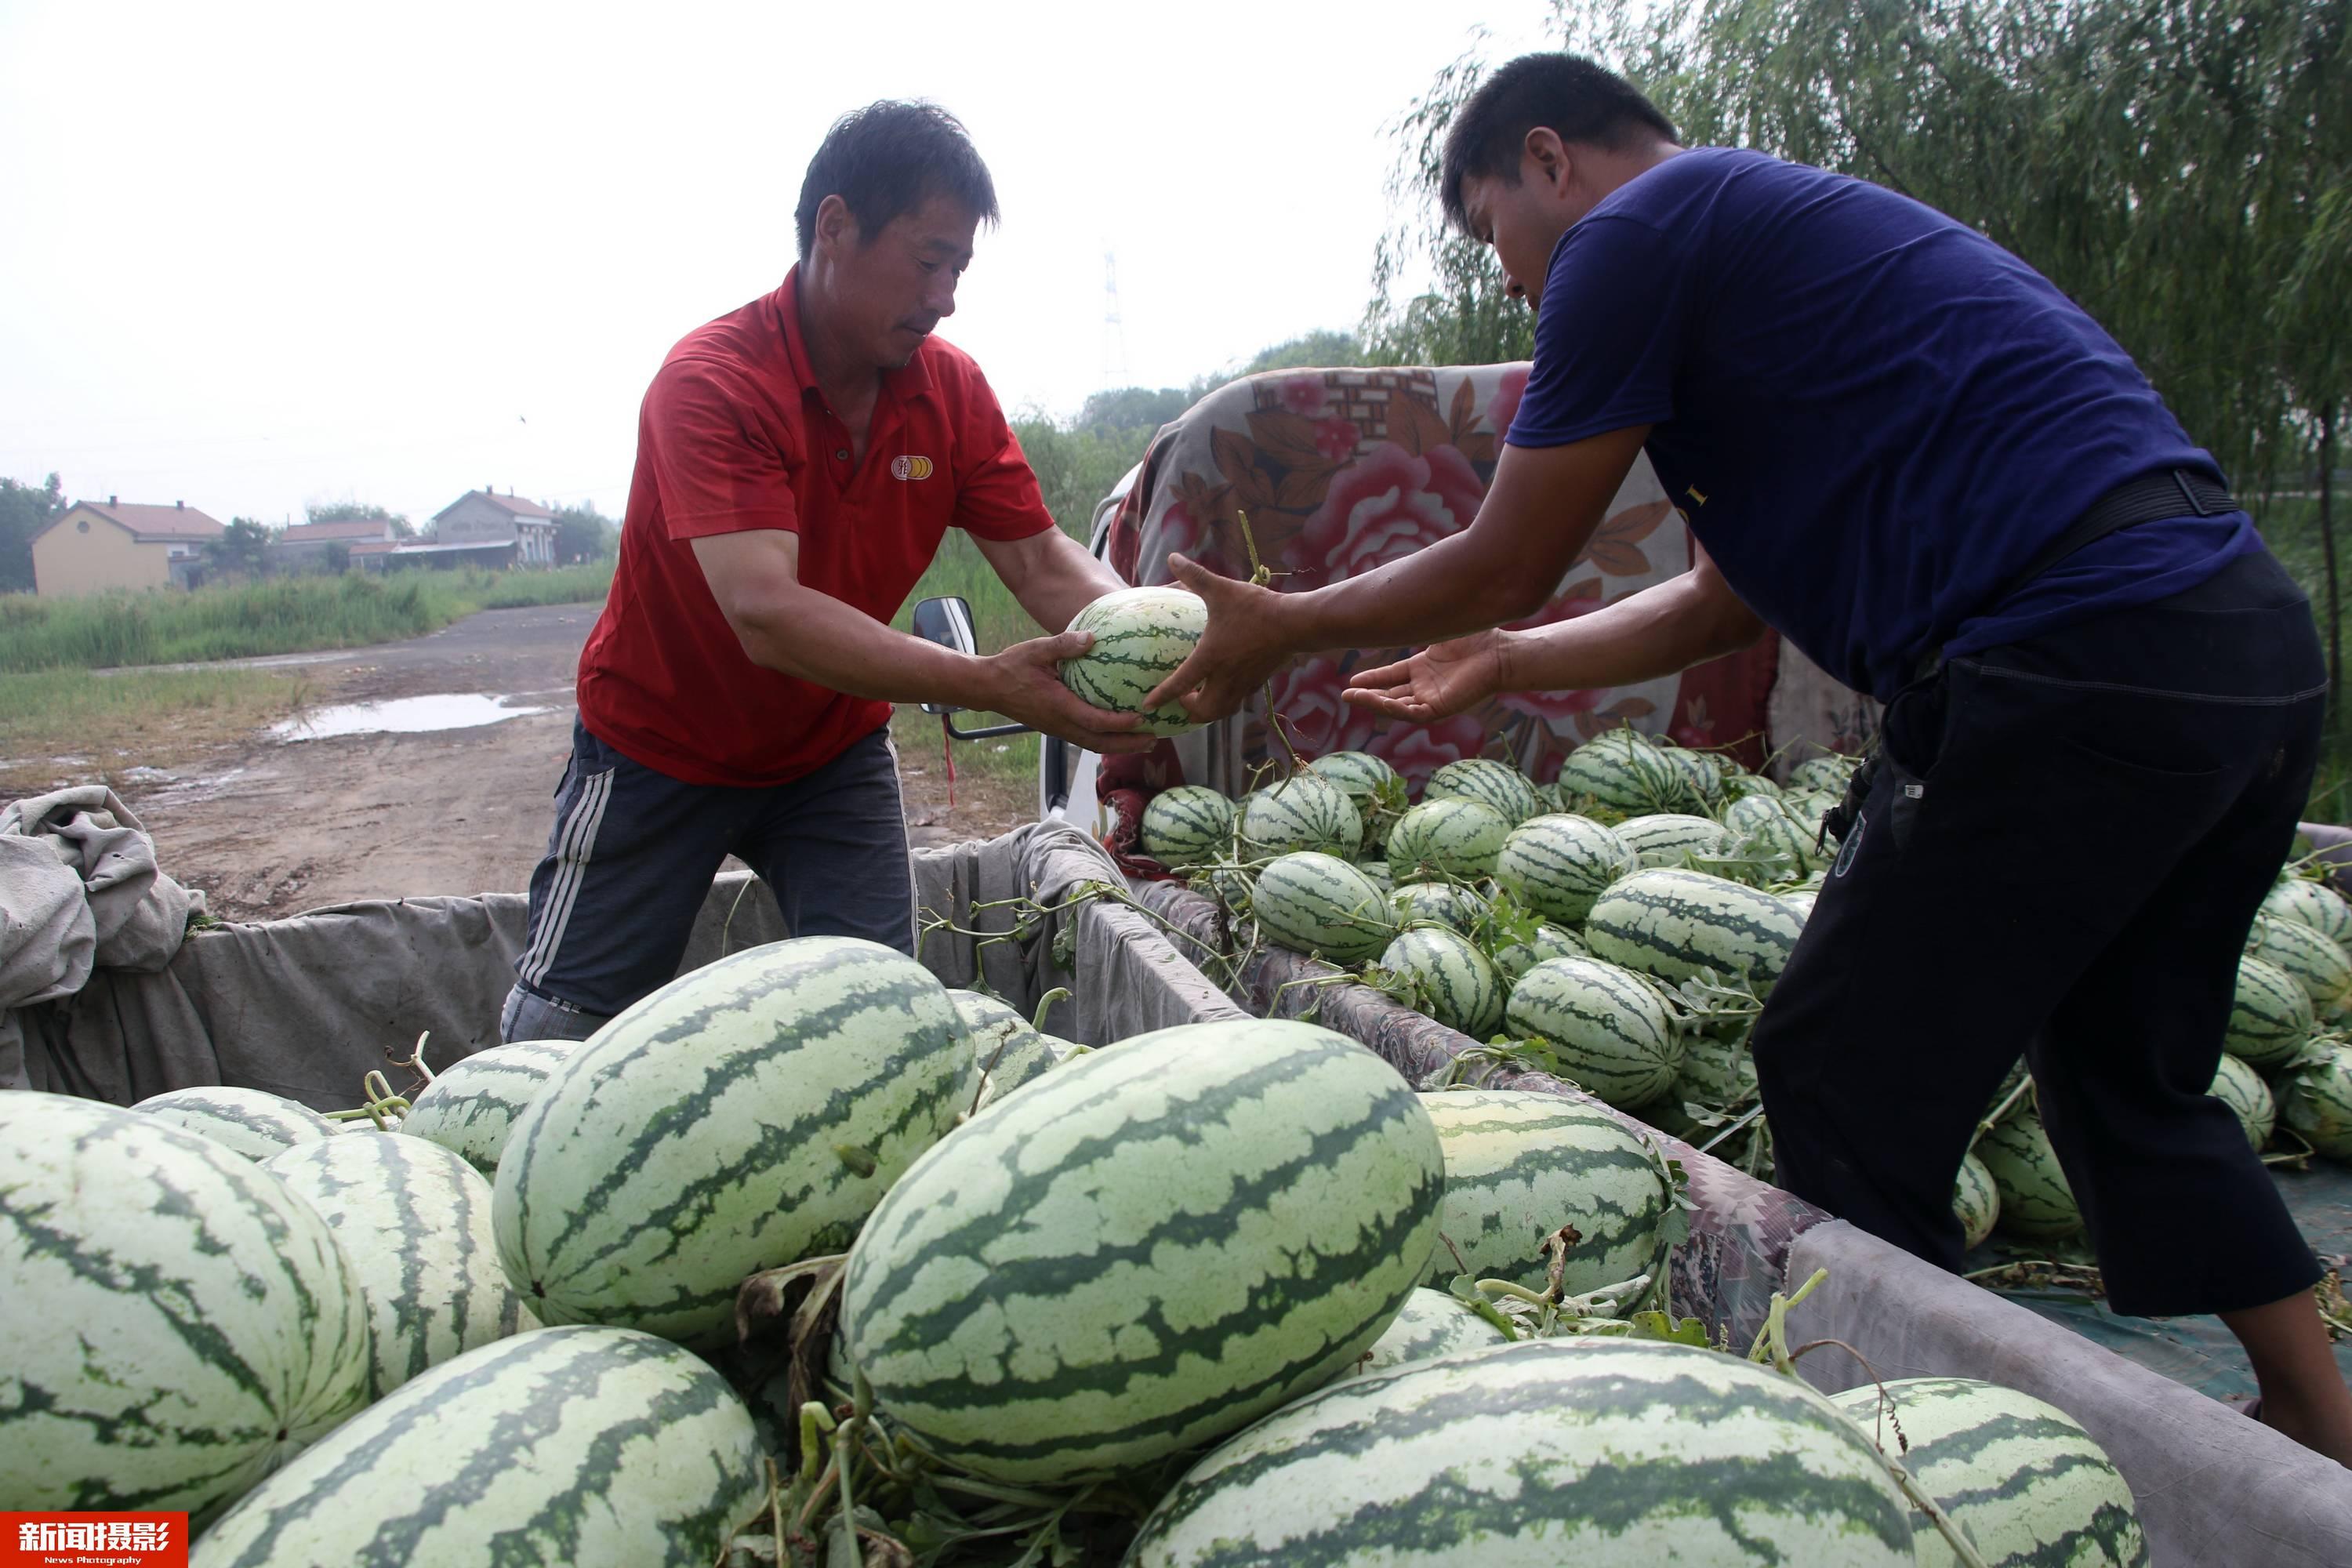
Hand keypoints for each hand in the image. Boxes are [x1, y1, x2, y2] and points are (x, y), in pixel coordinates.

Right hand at [980, 630, 1158, 754]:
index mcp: (1058, 706)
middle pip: (1100, 742)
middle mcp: (1060, 723)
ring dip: (1119, 745)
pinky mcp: (1056, 728)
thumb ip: (1064, 644)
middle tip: (1154, 739)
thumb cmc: (1012, 666)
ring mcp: (1058, 729)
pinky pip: (1085, 738)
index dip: (1119, 723)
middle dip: (1128, 744)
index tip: (1141, 718)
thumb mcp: (1036, 650)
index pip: (1095, 721)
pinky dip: (1105, 739)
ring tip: (1144, 740)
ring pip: (1093, 744)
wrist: (988, 687)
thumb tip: (1091, 637)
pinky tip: (1119, 732)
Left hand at [1141, 554, 1293, 722]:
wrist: (1295, 624)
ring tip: (1200, 695)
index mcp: (1210, 658)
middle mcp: (1225, 678)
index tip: (1148, 705)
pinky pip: (1238, 700)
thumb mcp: (1222, 589)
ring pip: (1222, 711)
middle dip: (1188, 711)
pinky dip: (1226, 700)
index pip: (1180, 685)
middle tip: (1182, 696)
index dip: (1162, 697)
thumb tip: (1173, 557)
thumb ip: (1195, 575)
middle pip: (1203, 712)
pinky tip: (1224, 685)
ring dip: (1208, 710)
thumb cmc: (1256, 608)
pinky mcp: (1258, 682)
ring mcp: (1244, 683)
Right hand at [1343, 631, 1504, 721]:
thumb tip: (1401, 599)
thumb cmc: (1479, 637)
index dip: (1372, 678)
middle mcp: (1426, 685)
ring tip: (1352, 698)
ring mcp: (1432, 698)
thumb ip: (1421, 621)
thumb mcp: (1440, 626)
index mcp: (1424, 668)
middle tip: (1345, 695)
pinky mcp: (1441, 708)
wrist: (1501, 652)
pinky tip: (1379, 702)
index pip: (1391, 676)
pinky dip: (1394, 709)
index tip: (1352, 680)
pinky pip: (1412, 713)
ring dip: (1374, 703)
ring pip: (1396, 706)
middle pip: (1389, 694)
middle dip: (1366, 695)